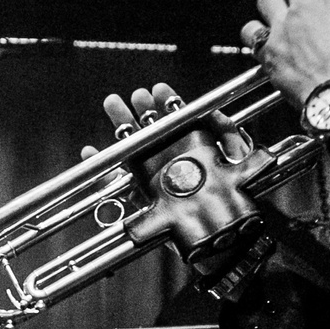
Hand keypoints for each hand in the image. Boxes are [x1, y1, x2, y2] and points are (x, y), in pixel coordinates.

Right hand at [93, 83, 262, 255]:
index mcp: (194, 149)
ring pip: (134, 148)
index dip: (168, 103)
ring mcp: (157, 180)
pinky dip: (102, 168)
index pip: (178, 120)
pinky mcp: (145, 202)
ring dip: (121, 126)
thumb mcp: (239, 161)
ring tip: (113, 105)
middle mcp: (174, 161)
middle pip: (152, 129)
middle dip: (141, 110)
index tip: (159, 90)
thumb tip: (213, 111)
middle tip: (133, 96)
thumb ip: (228, 134)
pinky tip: (90, 151)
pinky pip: (119, 183)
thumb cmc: (235, 199)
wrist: (226, 238)